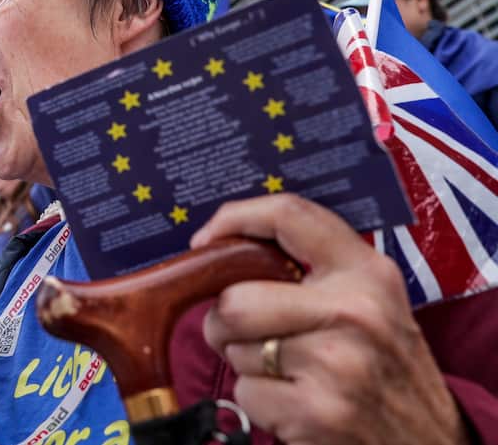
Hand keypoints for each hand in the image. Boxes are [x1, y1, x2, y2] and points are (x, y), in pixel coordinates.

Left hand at [192, 195, 465, 444]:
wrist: (433, 443)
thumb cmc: (386, 368)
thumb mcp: (372, 303)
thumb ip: (314, 272)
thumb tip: (223, 251)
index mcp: (367, 273)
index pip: (289, 215)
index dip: (233, 219)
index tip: (205, 241)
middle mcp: (356, 312)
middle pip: (235, 300)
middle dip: (225, 322)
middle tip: (247, 336)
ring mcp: (338, 364)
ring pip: (235, 349)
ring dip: (247, 365)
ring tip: (290, 373)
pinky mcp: (319, 412)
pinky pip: (247, 395)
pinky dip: (260, 404)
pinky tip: (297, 406)